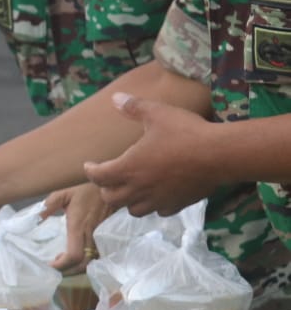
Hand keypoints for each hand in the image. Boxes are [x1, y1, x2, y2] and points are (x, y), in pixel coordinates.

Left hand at [41, 183, 110, 272]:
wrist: (113, 189)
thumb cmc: (85, 192)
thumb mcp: (63, 195)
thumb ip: (48, 207)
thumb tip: (35, 219)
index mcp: (79, 227)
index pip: (73, 255)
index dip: (62, 265)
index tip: (50, 264)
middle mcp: (91, 236)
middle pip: (82, 265)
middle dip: (67, 271)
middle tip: (55, 268)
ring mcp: (101, 240)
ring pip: (91, 263)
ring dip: (76, 268)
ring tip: (63, 263)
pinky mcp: (107, 240)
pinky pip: (98, 258)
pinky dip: (86, 263)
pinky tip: (76, 258)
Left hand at [83, 92, 221, 216]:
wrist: (220, 155)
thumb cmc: (185, 133)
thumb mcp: (157, 113)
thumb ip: (134, 107)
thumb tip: (115, 98)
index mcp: (128, 168)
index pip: (98, 177)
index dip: (90, 171)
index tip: (89, 165)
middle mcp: (140, 188)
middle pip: (111, 198)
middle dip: (105, 189)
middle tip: (107, 178)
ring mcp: (159, 199)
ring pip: (134, 210)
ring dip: (127, 201)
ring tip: (129, 189)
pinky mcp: (178, 204)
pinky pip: (159, 211)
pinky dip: (153, 205)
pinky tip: (157, 195)